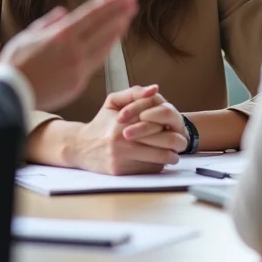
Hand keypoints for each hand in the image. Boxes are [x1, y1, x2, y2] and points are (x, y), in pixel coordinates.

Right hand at [0, 0, 137, 111]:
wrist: (10, 94)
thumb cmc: (15, 63)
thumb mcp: (27, 35)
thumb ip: (48, 23)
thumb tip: (63, 13)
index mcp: (61, 35)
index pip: (92, 14)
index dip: (111, 3)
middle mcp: (74, 50)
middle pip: (103, 28)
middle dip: (120, 13)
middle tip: (134, 1)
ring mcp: (78, 68)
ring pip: (104, 46)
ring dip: (117, 30)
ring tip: (128, 18)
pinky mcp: (79, 83)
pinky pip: (97, 62)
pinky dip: (107, 49)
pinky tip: (113, 41)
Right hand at [68, 85, 184, 174]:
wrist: (80, 147)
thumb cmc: (101, 123)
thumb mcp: (112, 102)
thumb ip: (134, 93)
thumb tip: (155, 89)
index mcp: (122, 121)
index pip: (157, 121)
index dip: (169, 123)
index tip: (174, 125)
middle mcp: (122, 140)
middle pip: (164, 141)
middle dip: (177, 142)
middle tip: (181, 142)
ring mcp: (122, 158)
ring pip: (159, 158)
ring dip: (170, 156)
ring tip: (173, 153)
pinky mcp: (121, 172)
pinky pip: (148, 170)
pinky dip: (156, 165)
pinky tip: (156, 161)